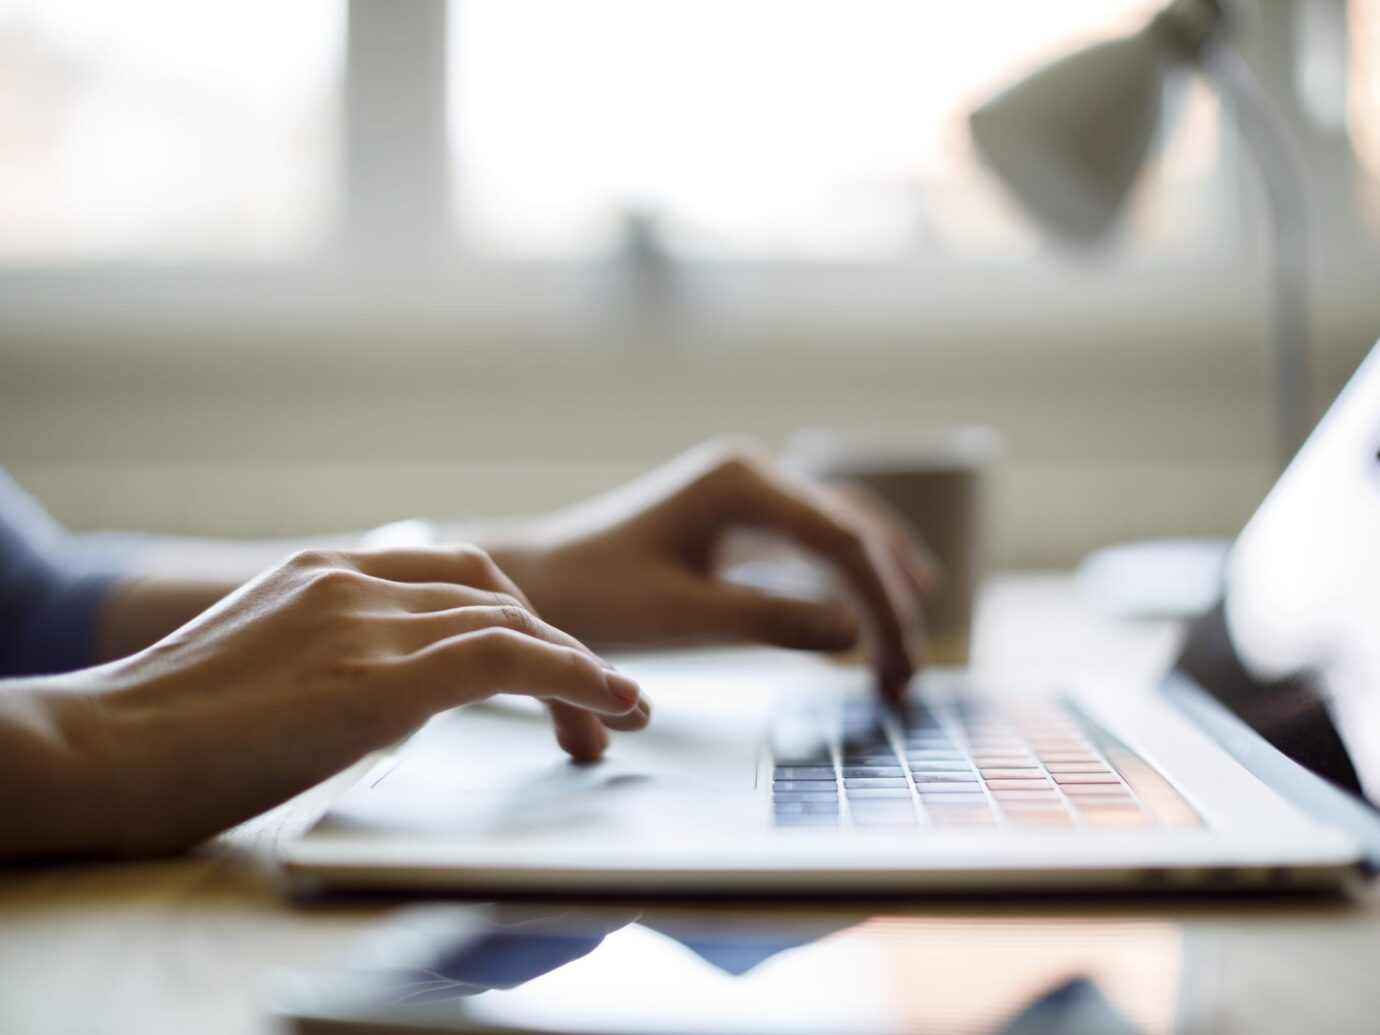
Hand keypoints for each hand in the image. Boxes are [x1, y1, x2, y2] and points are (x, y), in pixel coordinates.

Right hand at [48, 547, 645, 856]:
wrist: (94, 751)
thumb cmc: (161, 736)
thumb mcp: (263, 672)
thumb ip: (329, 661)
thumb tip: (382, 696)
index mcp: (323, 573)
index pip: (452, 577)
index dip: (516, 620)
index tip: (547, 669)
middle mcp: (352, 581)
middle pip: (493, 592)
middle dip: (554, 645)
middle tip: (593, 708)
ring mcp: (363, 621)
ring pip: (513, 622)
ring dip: (579, 671)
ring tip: (615, 719)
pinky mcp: (377, 677)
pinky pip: (508, 659)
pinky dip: (574, 677)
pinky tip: (610, 703)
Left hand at [487, 440, 929, 698]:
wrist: (541, 579)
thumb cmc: (596, 594)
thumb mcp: (681, 616)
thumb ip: (769, 621)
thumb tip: (855, 636)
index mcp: (740, 482)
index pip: (841, 542)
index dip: (882, 607)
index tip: (899, 669)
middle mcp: (753, 473)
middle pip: (853, 531)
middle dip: (890, 601)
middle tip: (909, 674)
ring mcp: (748, 490)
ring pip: (843, 530)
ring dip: (880, 585)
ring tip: (910, 646)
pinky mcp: (741, 516)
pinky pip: (816, 539)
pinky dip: (851, 576)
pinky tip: (877, 606)